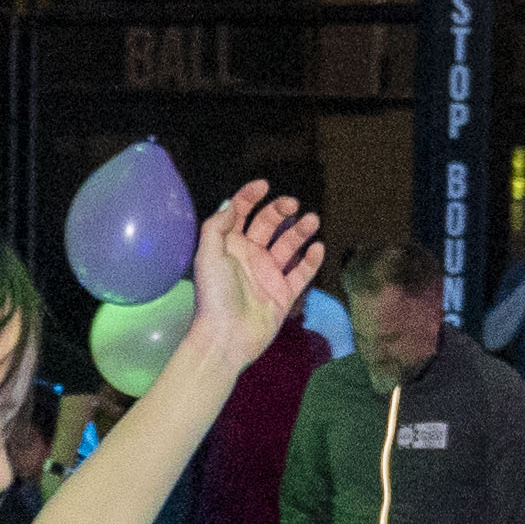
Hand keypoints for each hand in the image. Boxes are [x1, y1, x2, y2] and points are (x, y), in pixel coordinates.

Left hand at [187, 186, 325, 358]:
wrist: (226, 337)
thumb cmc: (214, 297)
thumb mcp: (207, 256)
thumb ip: (217, 226)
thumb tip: (231, 204)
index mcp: (229, 246)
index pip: (240, 213)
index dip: (250, 196)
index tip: (264, 185)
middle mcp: (250, 256)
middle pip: (268, 224)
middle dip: (280, 210)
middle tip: (293, 204)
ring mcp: (268, 274)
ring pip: (288, 245)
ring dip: (301, 231)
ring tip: (313, 220)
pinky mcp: (284, 294)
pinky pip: (302, 273)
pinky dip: (312, 260)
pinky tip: (317, 248)